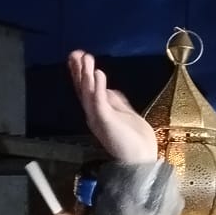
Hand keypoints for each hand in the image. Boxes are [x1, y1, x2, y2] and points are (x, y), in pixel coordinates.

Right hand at [68, 50, 157, 164]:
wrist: (141, 160)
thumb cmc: (136, 141)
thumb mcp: (126, 114)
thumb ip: (116, 101)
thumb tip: (109, 88)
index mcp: (99, 112)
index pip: (88, 89)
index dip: (84, 73)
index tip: (81, 57)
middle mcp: (95, 114)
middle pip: (84, 89)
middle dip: (79, 71)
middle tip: (74, 54)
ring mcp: (99, 117)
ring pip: (88, 93)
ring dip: (85, 74)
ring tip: (84, 58)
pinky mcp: (106, 121)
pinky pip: (99, 101)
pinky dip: (98, 87)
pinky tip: (98, 74)